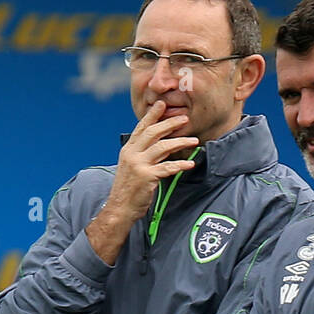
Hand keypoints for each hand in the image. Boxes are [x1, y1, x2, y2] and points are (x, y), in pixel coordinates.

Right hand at [85, 102, 198, 264]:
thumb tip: (160, 146)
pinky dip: (180, 166)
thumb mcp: (131, 168)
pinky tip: (190, 164)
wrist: (119, 209)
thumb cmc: (128, 191)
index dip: (152, 115)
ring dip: (180, 142)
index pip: (141, 128)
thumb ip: (142, 155)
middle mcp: (132, 154)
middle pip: (153, 133)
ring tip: (194, 141)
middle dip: (170, 124)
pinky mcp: (146, 177)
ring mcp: (138, 165)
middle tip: (184, 119)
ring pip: (162, 147)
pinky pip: (167, 168)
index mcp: (128, 150)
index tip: (162, 104)